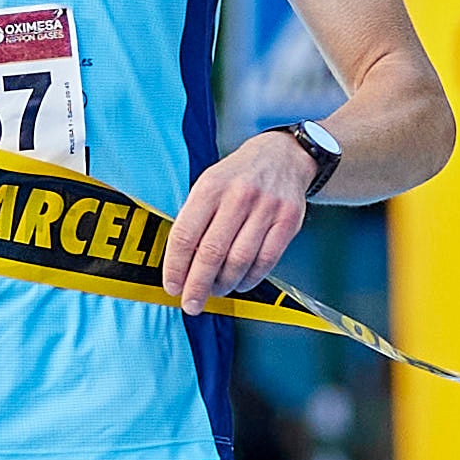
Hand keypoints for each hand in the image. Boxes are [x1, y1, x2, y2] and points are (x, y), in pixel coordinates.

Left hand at [164, 129, 317, 311]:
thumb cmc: (238, 176)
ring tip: (215, 291)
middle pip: (211, 252)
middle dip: (197, 285)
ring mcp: (266, 208)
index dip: (175, 267)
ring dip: (224, 284)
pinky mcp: (288, 220)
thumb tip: (179, 265)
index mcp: (210, 187)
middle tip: (191, 304)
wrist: (282, 156)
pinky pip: (265, 260)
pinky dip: (250, 278)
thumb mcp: (208, 184)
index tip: (172, 287)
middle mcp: (238, 196)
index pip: (184, 235)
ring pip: (239, 260)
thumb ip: (194, 219)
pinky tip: (240, 282)